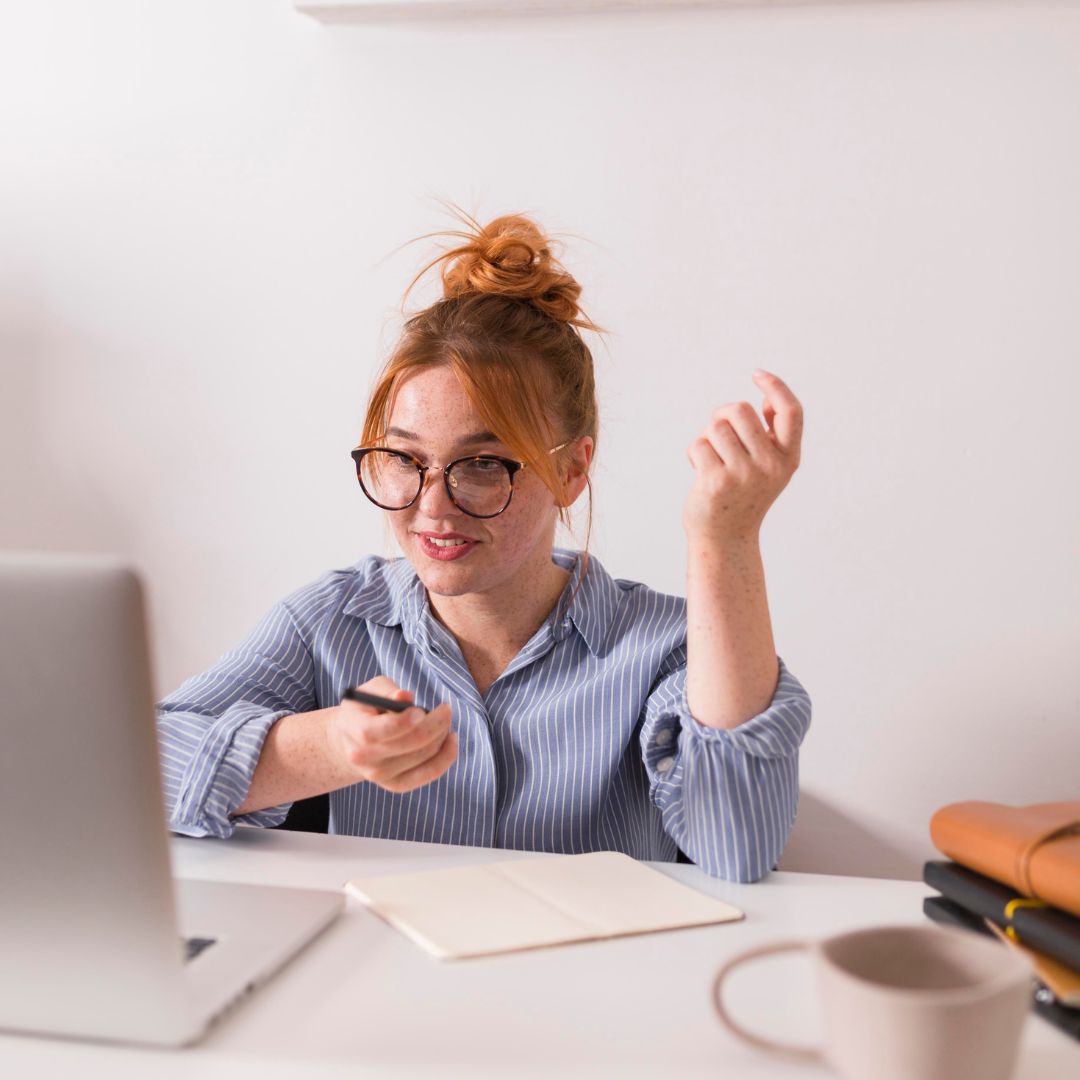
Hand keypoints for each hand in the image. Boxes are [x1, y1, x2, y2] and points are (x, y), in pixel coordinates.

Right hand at [326, 676, 456, 793]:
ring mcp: (379, 775)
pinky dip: (446, 756)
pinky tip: (451, 739)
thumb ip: (387, 691)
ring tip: (444, 720)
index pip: (386, 729)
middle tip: (446, 710)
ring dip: (441, 735)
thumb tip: (406, 697)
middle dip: (436, 724)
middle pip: (412, 743)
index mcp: (356, 730)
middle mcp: (365, 758)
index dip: (407, 720)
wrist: (350, 742)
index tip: (422, 709)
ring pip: (424, 754)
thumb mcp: (370, 692)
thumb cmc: (366, 709)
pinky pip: (428, 773)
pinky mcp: (395, 785)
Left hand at [683, 370, 802, 545]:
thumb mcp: (767, 465)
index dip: (776, 387)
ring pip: (716, 427)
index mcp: (788, 458)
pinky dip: (694, 454)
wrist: (725, 538)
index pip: (791, 412)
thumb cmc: (743, 493)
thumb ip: (769, 435)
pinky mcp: (717, 482)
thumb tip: (766, 399)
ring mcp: (745, 475)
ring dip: (707, 438)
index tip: (757, 374)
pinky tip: (701, 471)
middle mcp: (771, 465)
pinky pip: (699, 445)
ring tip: (713, 460)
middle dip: (723, 416)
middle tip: (719, 435)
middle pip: (740, 410)